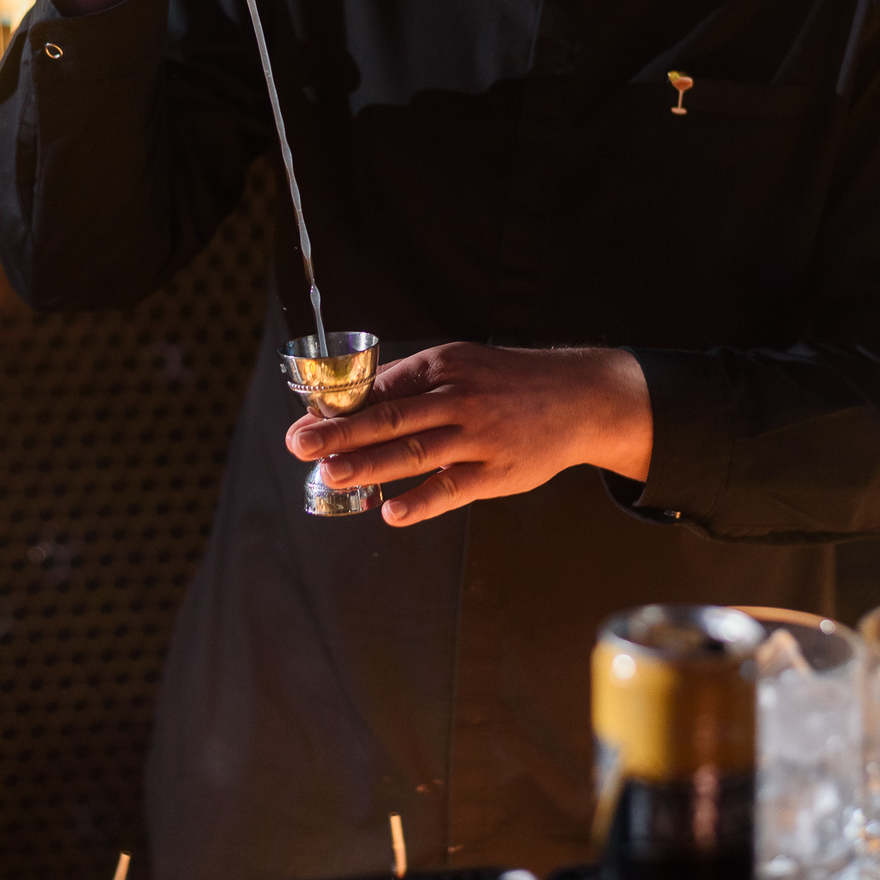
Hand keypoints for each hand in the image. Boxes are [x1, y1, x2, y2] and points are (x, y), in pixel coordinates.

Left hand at [286, 343, 652, 526]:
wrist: (578, 398)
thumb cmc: (508, 384)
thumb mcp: (461, 367)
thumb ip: (412, 386)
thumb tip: (355, 406)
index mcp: (442, 367)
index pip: (381, 389)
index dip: (339, 409)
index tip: (304, 423)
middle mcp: (458, 398)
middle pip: (390, 417)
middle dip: (340, 433)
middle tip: (301, 446)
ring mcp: (479, 435)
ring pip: (415, 452)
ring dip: (369, 465)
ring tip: (332, 475)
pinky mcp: (498, 471)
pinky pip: (453, 487)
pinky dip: (421, 500)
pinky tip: (391, 512)